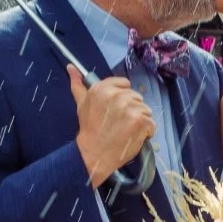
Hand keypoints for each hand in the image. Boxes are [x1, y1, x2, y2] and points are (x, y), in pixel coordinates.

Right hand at [67, 64, 154, 188]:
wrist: (93, 154)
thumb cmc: (89, 130)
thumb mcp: (81, 104)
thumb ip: (78, 84)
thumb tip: (71, 67)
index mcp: (102, 88)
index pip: (125, 84)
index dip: (123, 98)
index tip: (116, 110)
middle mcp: (116, 96)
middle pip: (136, 97)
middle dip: (131, 110)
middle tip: (119, 123)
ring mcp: (129, 108)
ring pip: (145, 110)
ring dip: (139, 121)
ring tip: (126, 130)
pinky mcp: (140, 121)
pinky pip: (151, 123)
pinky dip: (146, 132)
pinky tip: (133, 137)